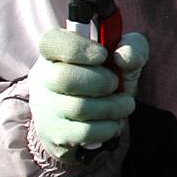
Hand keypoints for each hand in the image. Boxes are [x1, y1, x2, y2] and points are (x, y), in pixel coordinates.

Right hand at [28, 27, 148, 164]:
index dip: (78, 47)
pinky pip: (84, 132)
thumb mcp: (125, 58)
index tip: (102, 55)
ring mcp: (45, 108)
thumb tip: (126, 56)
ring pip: (78, 108)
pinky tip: (113, 123)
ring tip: (123, 105)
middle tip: (115, 84)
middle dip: (102, 82)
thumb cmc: (108, 80)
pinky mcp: (53, 134)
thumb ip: (133, 47)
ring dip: (112, 107)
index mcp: (55, 53)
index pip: (50, 42)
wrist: (94, 122)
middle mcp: (43, 79)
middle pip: (64, 78)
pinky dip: (108, 128)